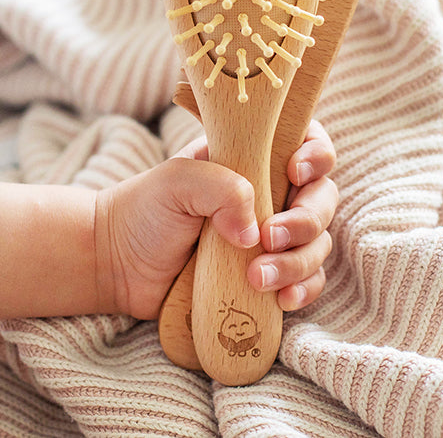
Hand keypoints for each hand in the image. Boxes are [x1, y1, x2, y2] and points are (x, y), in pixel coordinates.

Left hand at [94, 120, 336, 319]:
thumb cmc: (147, 209)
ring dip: (297, 262)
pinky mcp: (269, 274)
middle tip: (270, 236)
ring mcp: (271, 237)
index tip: (295, 172)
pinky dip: (303, 289)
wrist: (120, 262)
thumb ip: (220, 188)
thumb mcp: (177, 181)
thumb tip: (254, 231)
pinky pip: (307, 281)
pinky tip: (283, 299)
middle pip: (322, 198)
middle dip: (306, 219)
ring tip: (258, 278)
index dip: (316, 155)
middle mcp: (272, 194)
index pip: (306, 143)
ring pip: (317, 244)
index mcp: (254, 158)